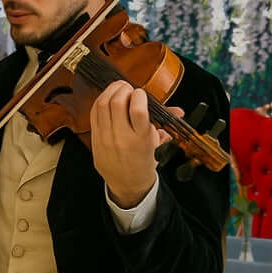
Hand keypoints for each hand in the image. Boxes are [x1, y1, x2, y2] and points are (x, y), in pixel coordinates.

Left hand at [90, 82, 177, 207]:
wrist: (127, 184)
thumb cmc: (143, 162)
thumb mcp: (156, 145)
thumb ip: (164, 125)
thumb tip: (178, 110)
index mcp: (141, 139)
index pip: (139, 111)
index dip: (139, 95)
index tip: (141, 93)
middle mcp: (122, 138)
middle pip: (117, 103)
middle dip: (123, 89)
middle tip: (128, 88)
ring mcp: (106, 138)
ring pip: (102, 106)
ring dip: (110, 91)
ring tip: (118, 89)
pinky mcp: (94, 139)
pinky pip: (93, 114)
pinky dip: (100, 101)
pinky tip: (107, 98)